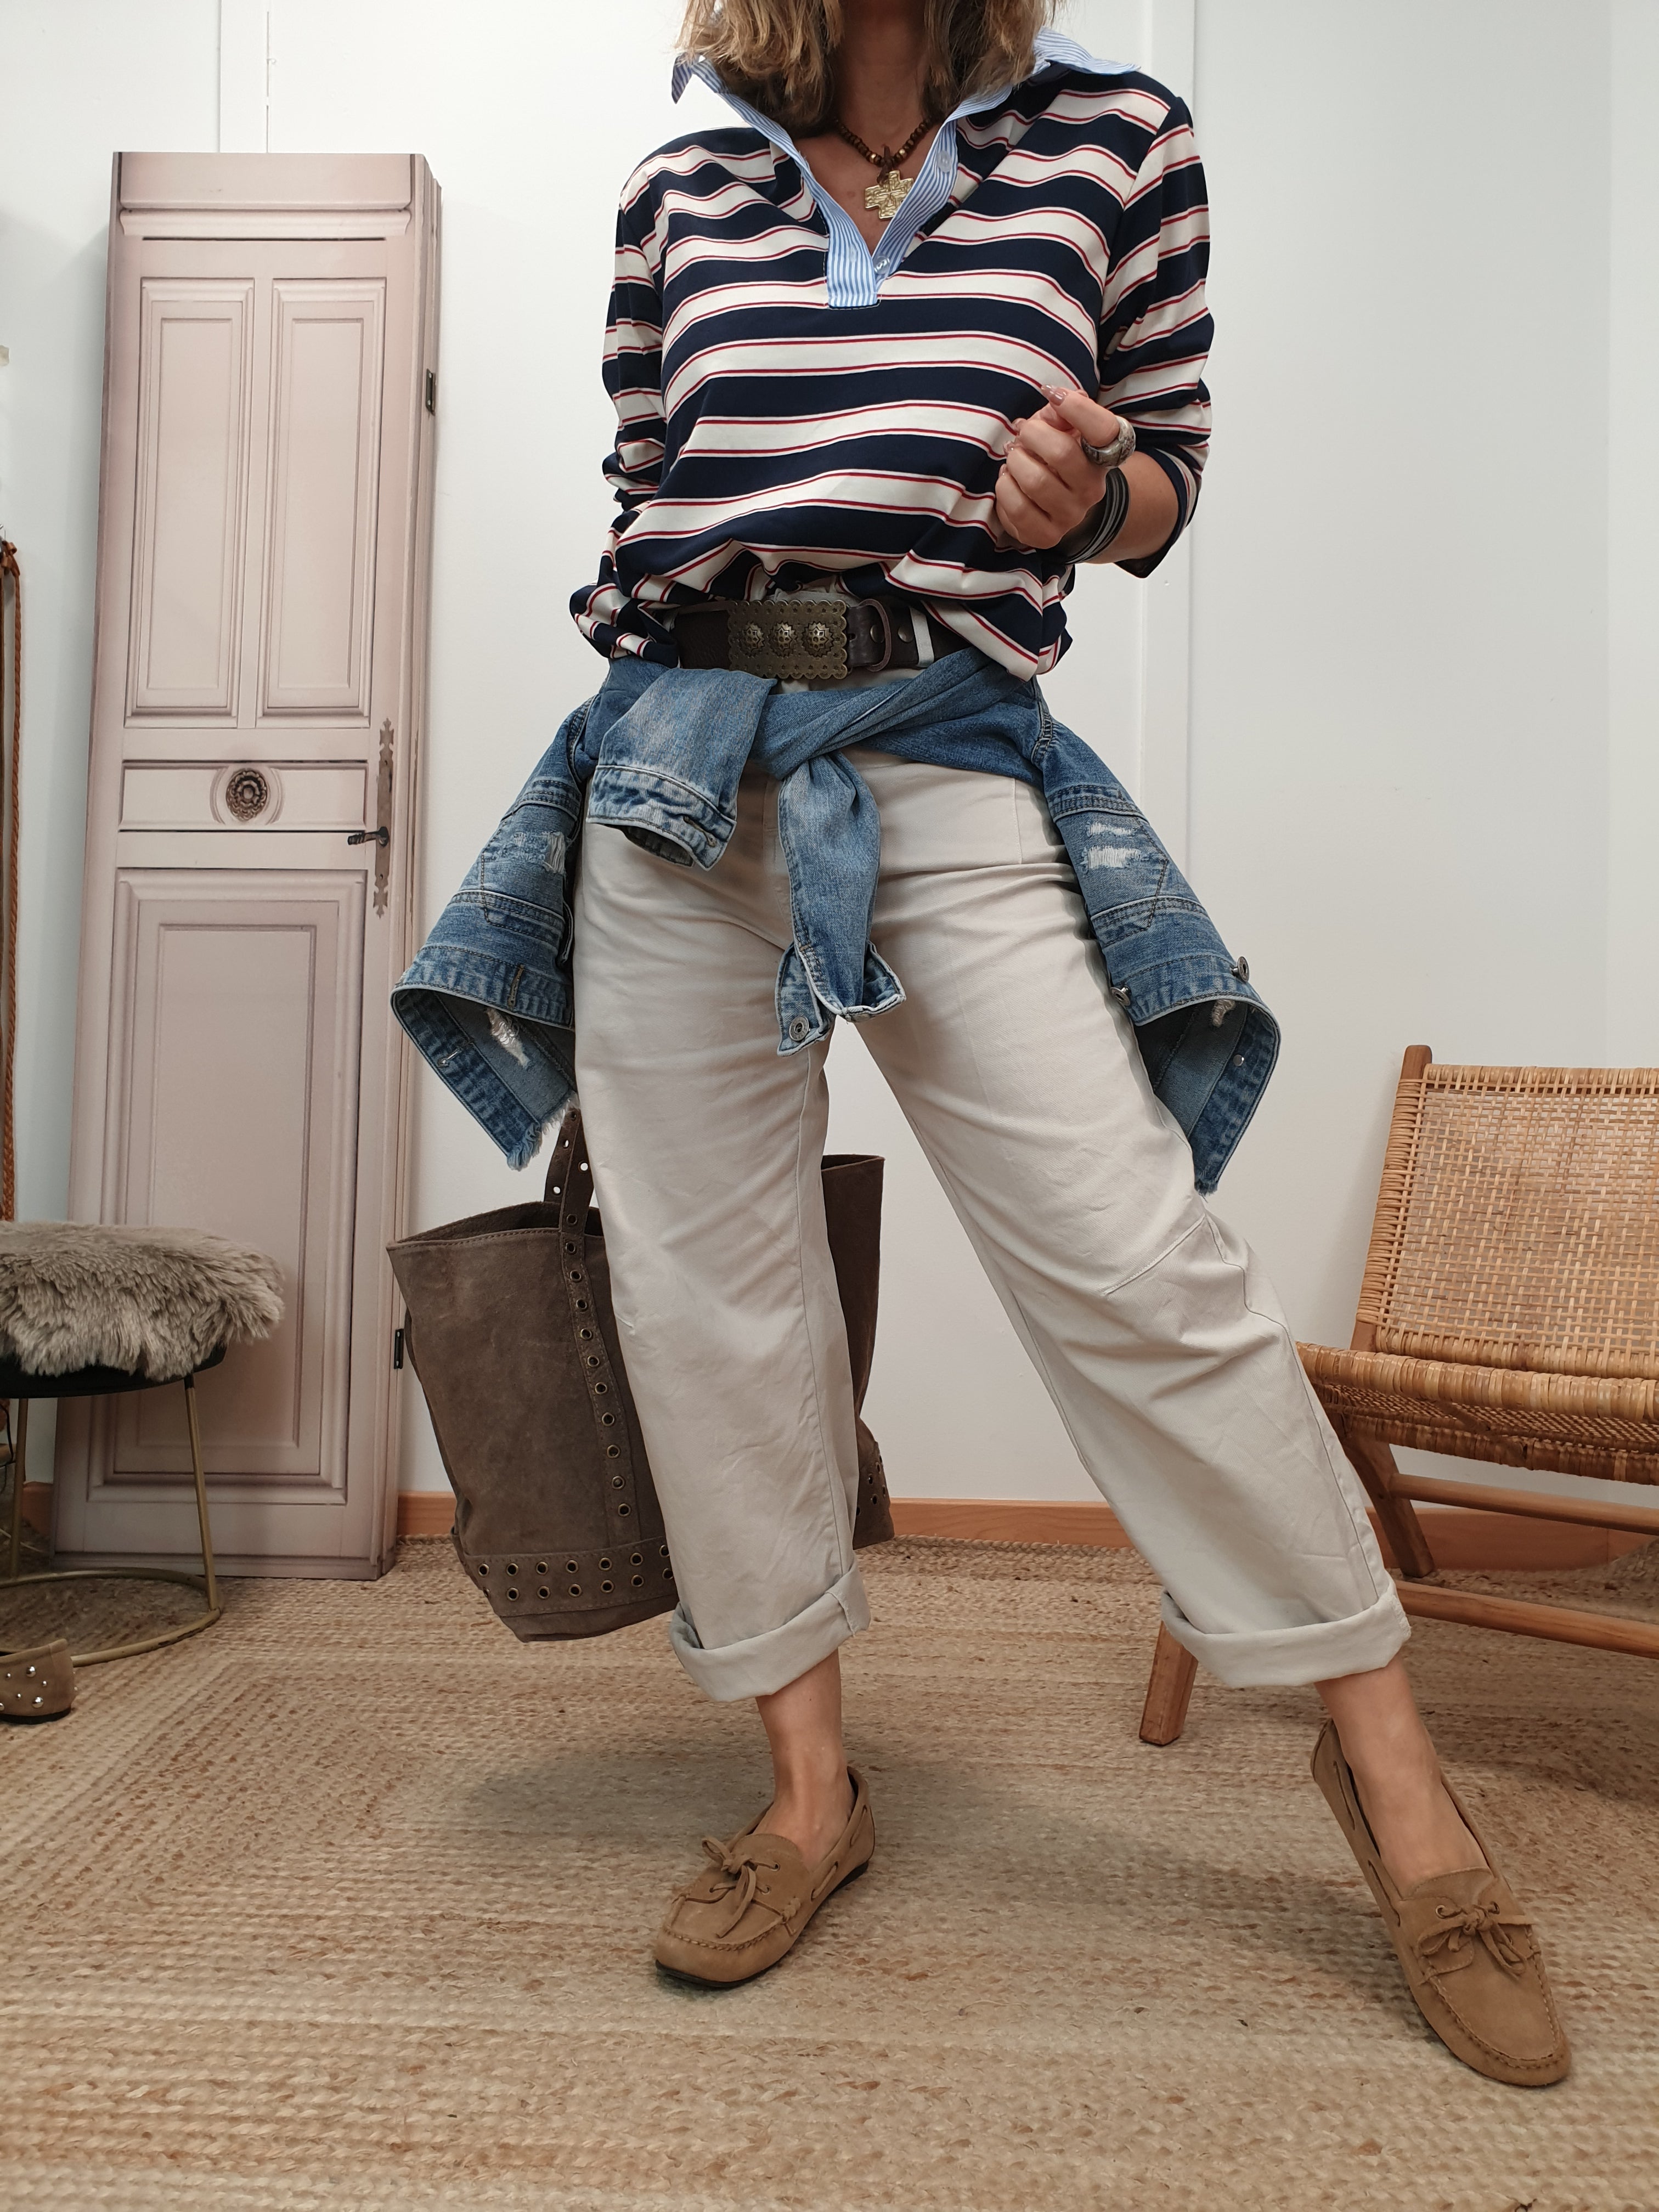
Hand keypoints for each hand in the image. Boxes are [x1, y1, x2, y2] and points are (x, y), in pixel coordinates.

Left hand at [992, 383, 1123, 550]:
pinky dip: (1005, 489)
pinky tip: (1008, 481)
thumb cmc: (1058, 457)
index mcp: (1103, 456)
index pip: (1105, 430)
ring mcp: (1070, 516)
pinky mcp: (1046, 536)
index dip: (1078, 409)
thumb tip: (1053, 398)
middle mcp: (1092, 489)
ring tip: (1013, 459)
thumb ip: (1061, 411)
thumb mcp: (1064, 429)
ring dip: (1015, 463)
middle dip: (1032, 435)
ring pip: (1035, 482)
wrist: (1060, 505)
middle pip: (1062, 453)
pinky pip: (1018, 510)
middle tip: (1023, 434)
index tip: (1054, 396)